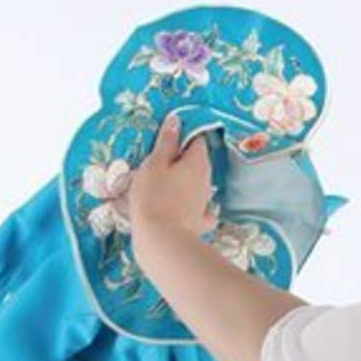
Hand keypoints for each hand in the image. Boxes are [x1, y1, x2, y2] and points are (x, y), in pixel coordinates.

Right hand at [126, 110, 216, 243]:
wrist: (160, 239)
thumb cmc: (154, 196)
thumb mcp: (155, 163)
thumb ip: (166, 141)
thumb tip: (176, 121)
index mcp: (198, 162)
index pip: (197, 139)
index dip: (182, 135)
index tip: (166, 138)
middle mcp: (207, 180)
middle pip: (197, 162)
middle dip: (181, 159)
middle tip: (158, 161)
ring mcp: (205, 203)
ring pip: (197, 184)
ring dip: (184, 181)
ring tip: (162, 184)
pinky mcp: (199, 222)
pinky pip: (198, 208)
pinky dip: (191, 204)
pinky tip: (181, 206)